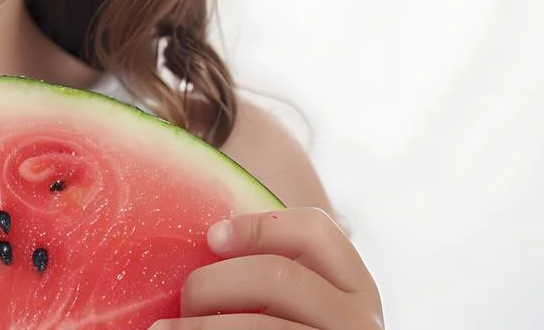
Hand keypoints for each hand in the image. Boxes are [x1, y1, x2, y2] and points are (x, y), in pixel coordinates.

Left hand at [151, 207, 383, 329]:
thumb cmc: (290, 327)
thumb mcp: (299, 303)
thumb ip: (271, 273)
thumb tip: (207, 239)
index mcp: (355, 286)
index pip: (315, 230)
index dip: (259, 225)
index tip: (211, 237)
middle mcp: (358, 320)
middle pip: (277, 276)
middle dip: (216, 281)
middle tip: (185, 297)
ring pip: (260, 326)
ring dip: (199, 325)